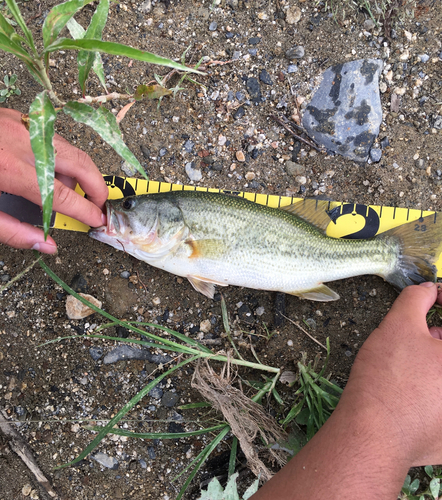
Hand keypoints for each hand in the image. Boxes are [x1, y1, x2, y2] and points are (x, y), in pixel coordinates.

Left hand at [0, 108, 107, 253]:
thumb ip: (12, 230)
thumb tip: (47, 246)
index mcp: (12, 170)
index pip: (64, 195)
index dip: (85, 211)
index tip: (98, 221)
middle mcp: (25, 143)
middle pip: (81, 163)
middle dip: (97, 187)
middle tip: (99, 205)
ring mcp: (23, 126)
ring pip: (71, 147)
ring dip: (81, 171)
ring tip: (75, 191)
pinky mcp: (18, 118)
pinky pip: (54, 138)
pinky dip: (64, 156)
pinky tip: (53, 170)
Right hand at [252, 283, 441, 499]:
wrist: (374, 433)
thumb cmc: (387, 376)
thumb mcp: (398, 326)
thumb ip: (415, 300)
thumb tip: (426, 289)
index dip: (441, 302)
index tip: (430, 300)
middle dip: (436, 337)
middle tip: (415, 336)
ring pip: (438, 378)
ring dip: (431, 365)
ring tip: (403, 367)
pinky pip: (435, 408)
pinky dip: (427, 397)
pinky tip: (407, 396)